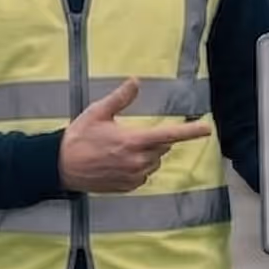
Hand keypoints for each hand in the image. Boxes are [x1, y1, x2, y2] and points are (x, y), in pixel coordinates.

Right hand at [60, 77, 211, 193]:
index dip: (190, 131)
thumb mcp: (98, 112)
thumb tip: (136, 81)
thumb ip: (120, 98)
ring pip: (153, 162)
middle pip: (161, 148)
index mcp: (133, 140)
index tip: (207, 129)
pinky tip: (117, 162)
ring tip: (120, 149)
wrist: (61, 166)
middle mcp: (138, 161)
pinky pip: (142, 175)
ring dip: (146, 154)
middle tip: (129, 134)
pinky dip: (137, 167)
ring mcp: (133, 176)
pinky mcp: (128, 186)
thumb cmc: (79, 137)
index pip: (169, 135)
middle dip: (152, 140)